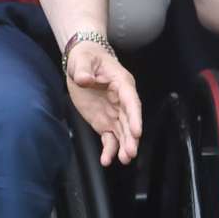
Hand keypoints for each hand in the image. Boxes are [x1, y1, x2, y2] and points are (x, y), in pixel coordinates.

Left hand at [63, 40, 141, 165]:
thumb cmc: (87, 58)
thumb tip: (84, 79)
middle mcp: (122, 101)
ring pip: (122, 133)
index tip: (136, 131)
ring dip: (124, 146)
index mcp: (122, 83)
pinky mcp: (105, 122)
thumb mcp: (83, 60)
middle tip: (130, 152)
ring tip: (124, 159)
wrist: (82, 64)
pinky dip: (109, 149)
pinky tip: (106, 160)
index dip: (135, 117)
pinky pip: (109, 138)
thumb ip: (84, 70)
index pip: (131, 101)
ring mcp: (114, 113)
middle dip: (131, 138)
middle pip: (129, 121)